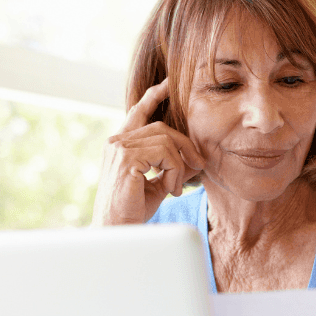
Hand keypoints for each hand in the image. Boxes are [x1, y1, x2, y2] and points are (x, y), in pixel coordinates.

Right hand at [92, 79, 205, 225]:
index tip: (168, 84)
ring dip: (179, 164)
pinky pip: (164, 153)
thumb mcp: (156, 185)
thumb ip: (170, 168)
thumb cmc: (132, 211)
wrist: (116, 231)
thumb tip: (194, 159)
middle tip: (199, 164)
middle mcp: (116, 142)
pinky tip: (171, 189)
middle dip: (185, 144)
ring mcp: (119, 149)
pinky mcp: (126, 160)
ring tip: (176, 187)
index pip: (138, 113)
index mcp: (119, 145)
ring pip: (165, 140)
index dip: (153, 96)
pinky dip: (174, 171)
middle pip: (161, 127)